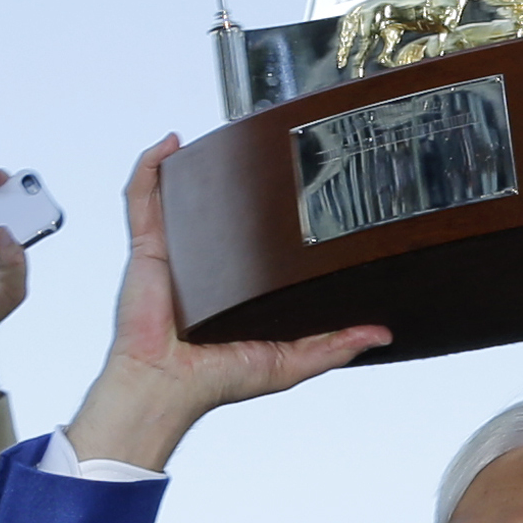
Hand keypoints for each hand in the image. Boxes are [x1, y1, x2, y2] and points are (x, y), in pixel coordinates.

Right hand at [66, 136, 390, 469]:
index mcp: (235, 288)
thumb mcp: (290, 361)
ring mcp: (176, 253)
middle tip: (257, 157)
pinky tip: (169, 144)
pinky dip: (150, 169)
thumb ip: (334, 346)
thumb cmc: (216, 378)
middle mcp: (205, 266)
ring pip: (180, 199)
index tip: (297, 195)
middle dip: (229, 185)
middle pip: (217, 215)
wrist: (167, 383)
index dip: (270, 219)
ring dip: (192, 168)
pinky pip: (142, 200)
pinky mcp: (150, 248)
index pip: (254, 244)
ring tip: (215, 140)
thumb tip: (380, 334)